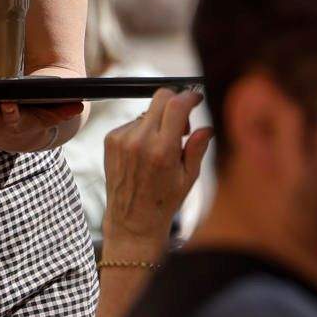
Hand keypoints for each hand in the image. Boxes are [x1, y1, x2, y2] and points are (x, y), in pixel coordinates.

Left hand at [102, 88, 210, 257]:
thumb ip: (197, 147)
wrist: (132, 219)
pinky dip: (142, 131)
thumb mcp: (189, 177)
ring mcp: (121, 139)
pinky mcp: (110, 140)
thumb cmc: (165, 201)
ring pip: (147, 112)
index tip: (196, 97)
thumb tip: (207, 126)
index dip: (189, 96)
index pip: (176, 105)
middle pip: (159, 99)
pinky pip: (132, 123)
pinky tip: (145, 152)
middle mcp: (139, 141)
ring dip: (158, 121)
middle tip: (182, 125)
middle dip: (175, 103)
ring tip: (162, 147)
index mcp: (162, 150)